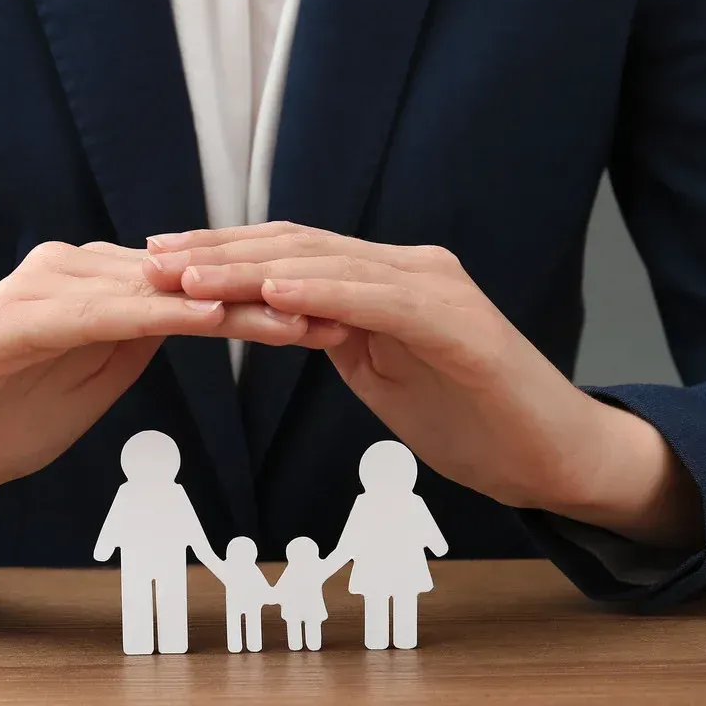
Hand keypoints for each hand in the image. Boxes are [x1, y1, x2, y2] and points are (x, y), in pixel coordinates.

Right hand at [0, 241, 312, 548]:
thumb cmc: (6, 416)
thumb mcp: (93, 377)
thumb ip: (137, 339)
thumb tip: (197, 313)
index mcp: (95, 283)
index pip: (196, 286)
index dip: (266, 300)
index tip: (337, 316)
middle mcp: (70, 270)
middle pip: (186, 279)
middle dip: (265, 297)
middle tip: (344, 310)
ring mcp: (38, 289)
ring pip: (153, 291)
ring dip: (228, 304)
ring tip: (297, 318)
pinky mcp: (10, 321)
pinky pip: (98, 314)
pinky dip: (156, 316)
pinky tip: (206, 320)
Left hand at [142, 223, 702, 549]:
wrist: (554, 457)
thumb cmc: (473, 420)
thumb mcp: (383, 373)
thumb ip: (336, 336)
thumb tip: (277, 317)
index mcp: (384, 281)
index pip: (291, 255)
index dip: (223, 255)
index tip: (158, 262)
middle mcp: (407, 269)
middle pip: (298, 247)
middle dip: (219, 252)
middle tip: (151, 258)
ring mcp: (435, 289)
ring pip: (328, 264)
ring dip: (252, 267)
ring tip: (189, 274)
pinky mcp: (458, 323)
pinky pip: (379, 299)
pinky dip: (324, 291)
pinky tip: (274, 292)